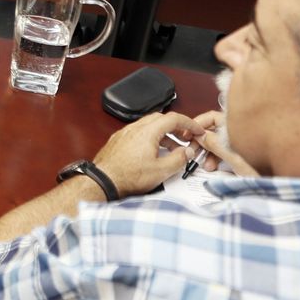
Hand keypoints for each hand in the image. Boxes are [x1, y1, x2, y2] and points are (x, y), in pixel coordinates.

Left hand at [90, 111, 205, 196]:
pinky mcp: (118, 140)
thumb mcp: (161, 171)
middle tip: (185, 137)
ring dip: (163, 133)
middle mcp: (135, 128)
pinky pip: (138, 132)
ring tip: (171, 149)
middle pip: (160, 118)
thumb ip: (178, 159)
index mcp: (148, 132)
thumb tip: (187, 152)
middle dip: (176, 126)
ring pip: (148, 125)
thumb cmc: (128, 176)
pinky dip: (150, 137)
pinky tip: (153, 152)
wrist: (103, 180)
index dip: (189, 123)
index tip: (197, 130)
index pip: (173, 118)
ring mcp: (125, 133)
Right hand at [192, 109, 258, 175]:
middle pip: (214, 129)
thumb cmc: (263, 171)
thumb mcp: (234, 157)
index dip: (199, 125)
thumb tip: (200, 135)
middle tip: (193, 150)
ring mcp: (242, 142)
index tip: (188, 134)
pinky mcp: (243, 153)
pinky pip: (224, 151)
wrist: (276, 186)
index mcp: (240, 126)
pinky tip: (213, 166)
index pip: (213, 117)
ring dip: (208, 152)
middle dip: (203, 141)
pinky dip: (216, 157)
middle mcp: (241, 132)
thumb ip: (215, 144)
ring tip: (206, 164)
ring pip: (218, 141)